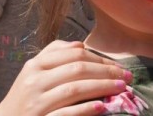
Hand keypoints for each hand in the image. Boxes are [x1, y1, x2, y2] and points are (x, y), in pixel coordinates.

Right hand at [0, 40, 133, 115]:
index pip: (74, 54)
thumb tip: (81, 45)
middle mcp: (35, 81)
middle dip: (106, 72)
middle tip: (127, 78)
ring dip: (102, 88)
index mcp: (36, 64)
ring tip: (121, 89)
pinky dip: (85, 109)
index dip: (100, 59)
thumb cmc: (25, 95)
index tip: (119, 66)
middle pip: (77, 70)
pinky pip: (66, 113)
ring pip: (74, 89)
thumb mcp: (34, 71)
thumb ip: (55, 54)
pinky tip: (102, 108)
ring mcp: (37, 102)